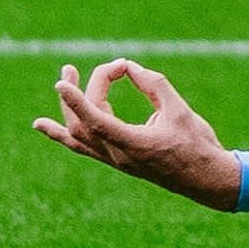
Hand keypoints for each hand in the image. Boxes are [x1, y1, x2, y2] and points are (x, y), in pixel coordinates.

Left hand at [34, 59, 240, 209]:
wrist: (206, 180)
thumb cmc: (197, 144)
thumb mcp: (179, 109)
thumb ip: (154, 85)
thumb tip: (128, 67)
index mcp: (134, 144)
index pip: (96, 122)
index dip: (78, 101)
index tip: (61, 83)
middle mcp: (119, 156)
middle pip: (85, 123)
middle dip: (77, 94)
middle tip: (76, 68)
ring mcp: (116, 160)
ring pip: (78, 136)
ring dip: (67, 108)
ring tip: (63, 81)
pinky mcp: (117, 159)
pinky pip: (83, 147)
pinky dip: (61, 134)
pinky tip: (42, 125)